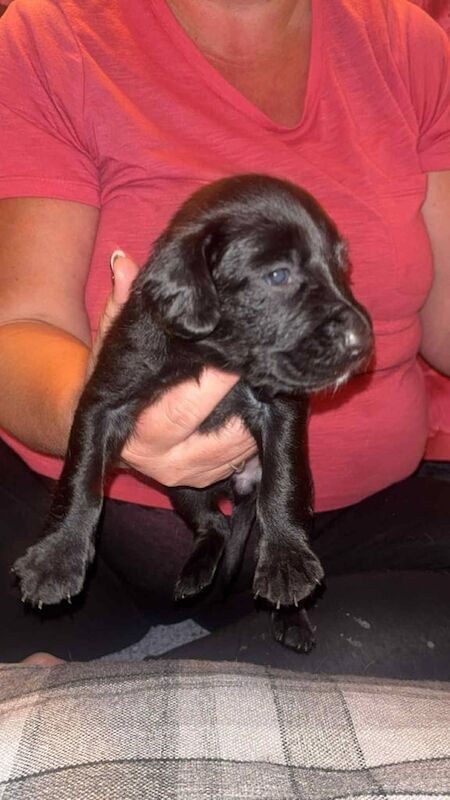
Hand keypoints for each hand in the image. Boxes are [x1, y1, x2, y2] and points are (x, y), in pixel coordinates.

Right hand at [91, 251, 255, 487]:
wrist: (105, 432)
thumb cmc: (112, 380)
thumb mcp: (109, 344)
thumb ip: (117, 305)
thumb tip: (123, 263)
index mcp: (139, 430)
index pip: (186, 404)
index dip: (219, 377)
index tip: (241, 351)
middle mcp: (164, 460)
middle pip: (225, 433)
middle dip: (252, 398)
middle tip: (271, 364)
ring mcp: (190, 474)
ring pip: (243, 449)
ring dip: (263, 415)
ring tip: (275, 378)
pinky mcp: (209, 478)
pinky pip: (247, 459)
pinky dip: (259, 431)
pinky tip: (266, 401)